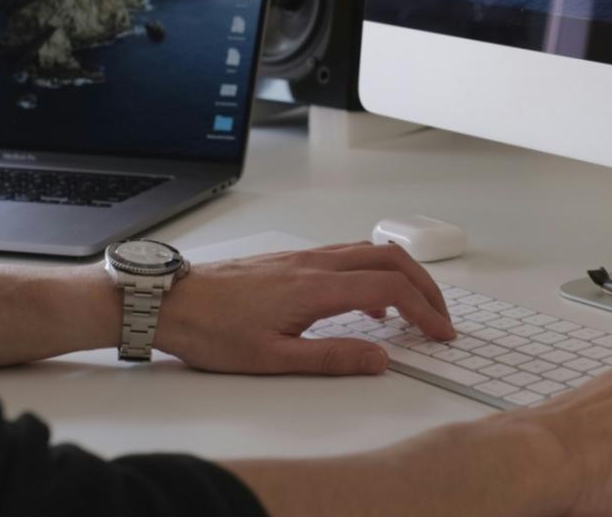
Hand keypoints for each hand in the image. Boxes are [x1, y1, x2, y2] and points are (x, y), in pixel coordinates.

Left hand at [154, 242, 453, 374]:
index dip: (425, 310)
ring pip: (372, 252)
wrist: (170, 301)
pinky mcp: (294, 259)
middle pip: (391, 260)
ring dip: (403, 275)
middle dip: (426, 287)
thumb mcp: (273, 358)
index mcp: (317, 287)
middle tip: (441, 318)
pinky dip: (376, 272)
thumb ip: (331, 357)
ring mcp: (305, 256)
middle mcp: (316, 263)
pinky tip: (368, 304)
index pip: (390, 290)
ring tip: (415, 310)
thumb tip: (379, 359)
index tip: (441, 333)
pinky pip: (350, 255)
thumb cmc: (212, 329)